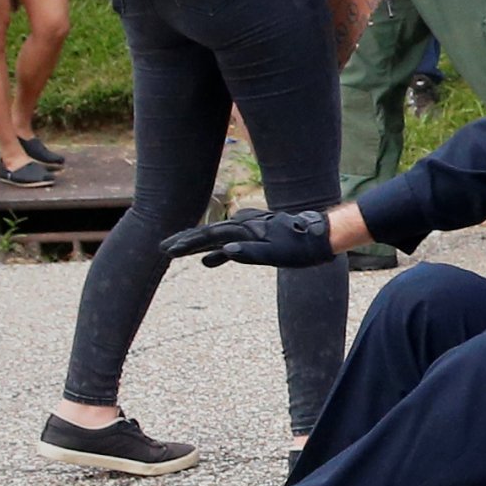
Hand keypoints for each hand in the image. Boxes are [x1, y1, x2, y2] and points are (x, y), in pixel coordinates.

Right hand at [161, 208, 334, 268]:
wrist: (324, 236)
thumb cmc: (302, 247)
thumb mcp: (278, 254)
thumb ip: (251, 252)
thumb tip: (224, 251)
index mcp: (246, 228)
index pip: (210, 235)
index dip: (188, 243)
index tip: (169, 250)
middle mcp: (245, 224)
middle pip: (208, 233)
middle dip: (185, 240)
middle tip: (161, 248)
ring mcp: (250, 229)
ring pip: (217, 237)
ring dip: (198, 246)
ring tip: (176, 253)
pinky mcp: (257, 236)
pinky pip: (231, 243)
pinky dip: (218, 252)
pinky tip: (208, 261)